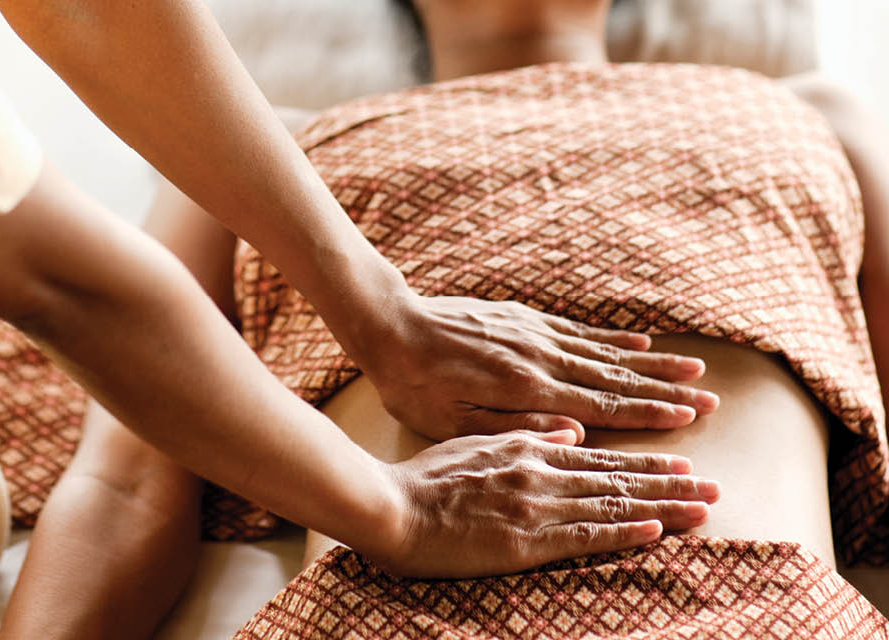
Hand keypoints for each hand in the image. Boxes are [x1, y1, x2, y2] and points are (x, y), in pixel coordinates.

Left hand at [357, 293, 719, 440]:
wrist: (391, 325)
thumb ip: (517, 428)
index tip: (688, 420)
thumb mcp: (455, 421)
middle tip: (710, 400)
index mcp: (528, 389)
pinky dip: (613, 337)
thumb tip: (576, 432)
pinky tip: (638, 342)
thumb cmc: (415, 385)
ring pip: (605, 351)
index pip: (603, 405)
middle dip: (666, 390)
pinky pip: (579, 330)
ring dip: (651, 362)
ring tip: (692, 369)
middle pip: (616, 377)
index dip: (649, 414)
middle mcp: (541, 357)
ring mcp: (535, 334)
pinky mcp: (523, 319)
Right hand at [363, 429, 719, 578]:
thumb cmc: (423, 478)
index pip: (599, 456)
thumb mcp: (474, 440)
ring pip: (612, 502)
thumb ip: (525, 432)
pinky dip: (625, 531)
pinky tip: (657, 529)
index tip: (682, 465)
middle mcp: (541, 471)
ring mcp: (536, 505)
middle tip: (714, 487)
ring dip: (663, 505)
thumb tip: (571, 430)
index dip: (644, 461)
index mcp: (528, 447)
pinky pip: (586, 534)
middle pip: (618, 478)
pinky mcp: (526, 540)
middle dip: (670, 482)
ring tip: (703, 506)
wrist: (390, 506)